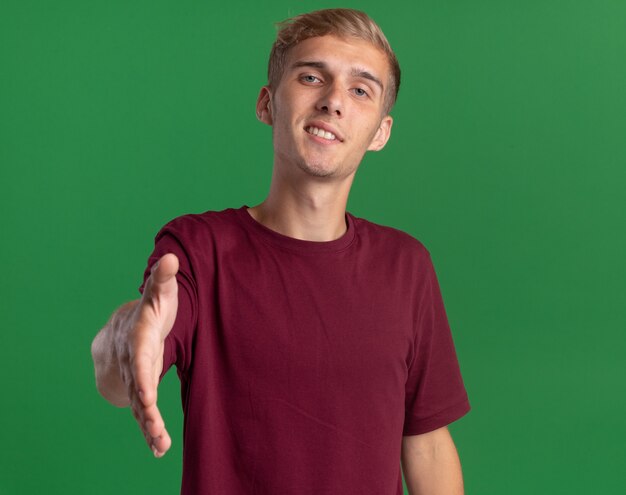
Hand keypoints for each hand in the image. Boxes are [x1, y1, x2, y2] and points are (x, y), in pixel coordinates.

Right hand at [115, 253, 178, 456]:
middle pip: (138, 389)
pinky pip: (144, 411)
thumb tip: (170, 257)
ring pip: (140, 405)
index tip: (146, 395)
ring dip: (149, 426)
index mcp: (138, 340)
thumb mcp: (158, 292)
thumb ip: (163, 278)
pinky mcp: (141, 389)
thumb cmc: (150, 309)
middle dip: (146, 411)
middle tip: (156, 431)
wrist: (126, 328)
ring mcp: (135, 379)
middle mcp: (133, 363)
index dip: (141, 377)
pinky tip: (159, 448)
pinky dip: (150, 428)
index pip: (139, 361)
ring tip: (160, 445)